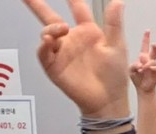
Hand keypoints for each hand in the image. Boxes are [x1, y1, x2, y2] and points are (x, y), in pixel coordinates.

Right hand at [21, 0, 130, 117]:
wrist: (108, 101)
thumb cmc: (114, 74)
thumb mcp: (117, 46)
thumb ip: (114, 24)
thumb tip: (118, 1)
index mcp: (87, 31)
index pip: (76, 8)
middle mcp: (71, 39)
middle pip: (51, 17)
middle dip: (36, 4)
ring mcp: (61, 52)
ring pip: (47, 33)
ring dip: (51, 29)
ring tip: (62, 29)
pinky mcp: (54, 66)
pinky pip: (43, 53)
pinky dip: (44, 46)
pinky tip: (49, 41)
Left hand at [128, 29, 155, 93]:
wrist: (143, 88)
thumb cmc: (137, 78)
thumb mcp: (131, 69)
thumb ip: (134, 65)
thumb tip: (141, 64)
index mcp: (143, 57)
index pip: (145, 45)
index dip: (146, 38)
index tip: (148, 31)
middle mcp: (150, 60)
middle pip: (155, 51)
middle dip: (155, 47)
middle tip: (154, 44)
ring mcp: (154, 67)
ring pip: (153, 60)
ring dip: (147, 63)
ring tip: (142, 68)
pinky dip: (150, 68)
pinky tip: (146, 69)